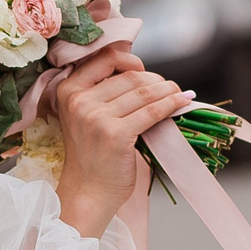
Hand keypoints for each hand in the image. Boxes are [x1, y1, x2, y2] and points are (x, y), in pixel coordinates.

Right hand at [51, 49, 194, 236]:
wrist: (88, 191)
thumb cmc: (92, 155)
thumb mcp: (85, 116)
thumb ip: (103, 93)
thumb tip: (143, 73)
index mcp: (68, 90)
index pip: (105, 58)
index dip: (130, 60)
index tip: (144, 71)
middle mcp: (79, 101)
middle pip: (129, 76)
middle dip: (156, 79)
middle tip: (170, 87)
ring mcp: (96, 117)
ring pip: (144, 91)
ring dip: (168, 89)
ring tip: (180, 93)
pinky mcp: (116, 134)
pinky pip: (152, 111)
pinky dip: (172, 104)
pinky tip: (182, 102)